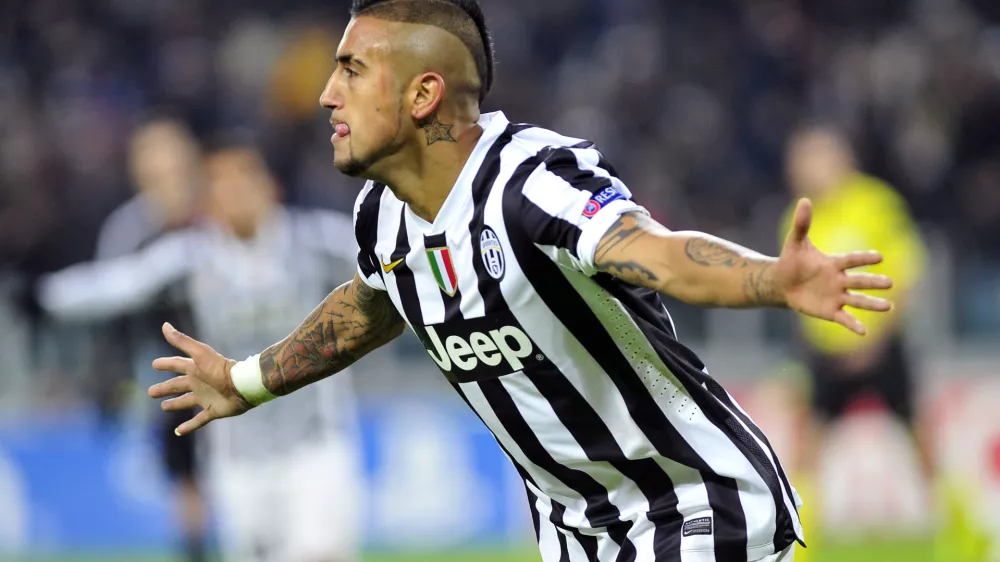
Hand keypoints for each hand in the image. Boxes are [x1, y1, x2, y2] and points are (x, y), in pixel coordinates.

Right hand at [148, 322, 251, 434]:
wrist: (242, 386)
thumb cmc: (221, 369)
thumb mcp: (199, 353)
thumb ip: (182, 341)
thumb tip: (164, 325)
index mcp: (195, 369)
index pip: (177, 364)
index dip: (166, 364)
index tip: (154, 364)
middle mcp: (199, 383)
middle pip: (177, 385)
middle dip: (164, 388)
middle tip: (150, 392)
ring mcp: (205, 398)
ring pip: (185, 401)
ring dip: (175, 404)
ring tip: (163, 406)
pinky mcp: (212, 411)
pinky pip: (198, 420)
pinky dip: (189, 426)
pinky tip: (178, 431)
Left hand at [775, 198, 893, 334]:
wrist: (781, 283)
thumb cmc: (791, 261)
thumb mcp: (795, 242)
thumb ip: (802, 224)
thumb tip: (804, 200)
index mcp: (834, 263)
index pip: (851, 260)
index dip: (864, 259)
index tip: (880, 257)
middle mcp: (840, 280)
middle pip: (859, 281)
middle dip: (873, 282)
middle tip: (890, 283)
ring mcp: (836, 296)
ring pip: (857, 301)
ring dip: (872, 304)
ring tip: (888, 306)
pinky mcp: (830, 311)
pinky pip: (844, 318)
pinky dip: (853, 325)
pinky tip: (864, 331)